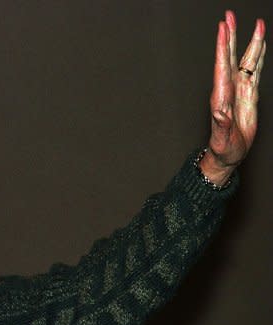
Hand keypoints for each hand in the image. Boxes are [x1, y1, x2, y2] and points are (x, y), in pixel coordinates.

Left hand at [202, 10, 265, 184]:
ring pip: (246, 60)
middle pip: (231, 56)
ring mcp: (239, 89)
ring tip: (255, 23)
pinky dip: (258, 56)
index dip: (223, 46)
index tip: (223, 28)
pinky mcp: (249, 94)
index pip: (222, 64)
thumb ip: (221, 123)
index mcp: (221, 94)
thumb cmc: (223, 147)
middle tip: (230, 16)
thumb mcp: (221, 137)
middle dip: (231, 35)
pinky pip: (255, 70)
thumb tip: (220, 111)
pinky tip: (260, 45)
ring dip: (249, 42)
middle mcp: (229, 88)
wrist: (228, 154)